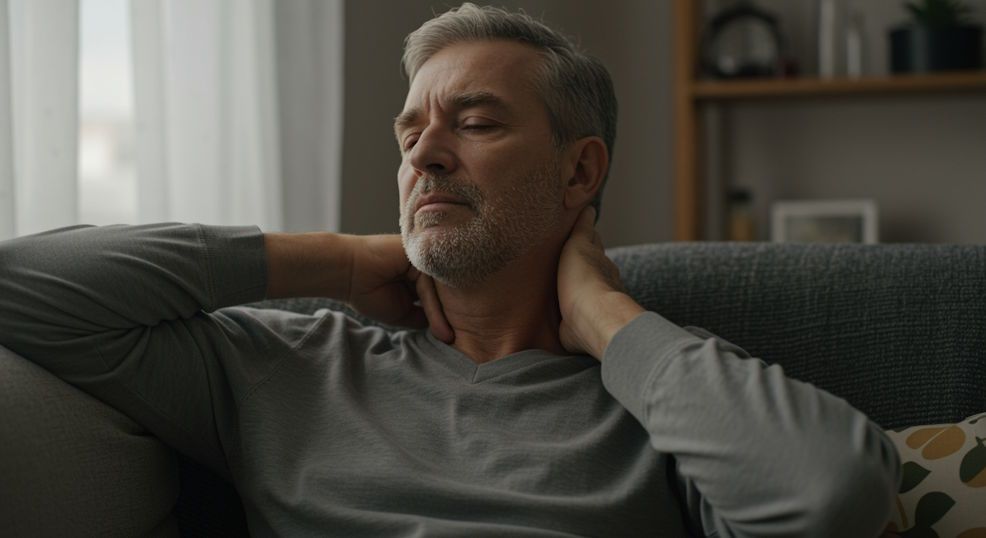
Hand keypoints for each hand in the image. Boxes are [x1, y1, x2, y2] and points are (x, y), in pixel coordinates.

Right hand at [346, 235, 453, 342]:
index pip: (439, 298)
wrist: (347, 274)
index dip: (445, 318)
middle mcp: (425, 267)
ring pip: (439, 292)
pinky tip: (439, 325)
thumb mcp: (401, 312)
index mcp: (420, 277)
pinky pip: (430, 284)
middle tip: (456, 342)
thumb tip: (444, 329)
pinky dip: (434, 306)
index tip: (451, 341)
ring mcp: (424, 260)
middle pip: (443, 295)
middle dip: (450, 318)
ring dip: (443, 316)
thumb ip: (422, 316)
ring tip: (447, 338)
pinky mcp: (420, 256)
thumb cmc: (368, 291)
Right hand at [557, 207, 644, 359]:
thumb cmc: (583, 278)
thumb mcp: (579, 244)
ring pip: (578, 290)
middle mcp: (598, 282)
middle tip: (562, 256)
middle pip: (587, 268)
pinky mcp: (576, 325)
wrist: (589, 318)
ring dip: (568, 287)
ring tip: (550, 283)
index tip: (576, 233)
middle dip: (578, 262)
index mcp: (598, 261)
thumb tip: (590, 208)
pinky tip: (551, 309)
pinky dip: (561, 310)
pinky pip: (567, 314)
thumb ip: (583, 228)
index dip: (585, 238)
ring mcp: (589, 305)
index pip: (592, 245)